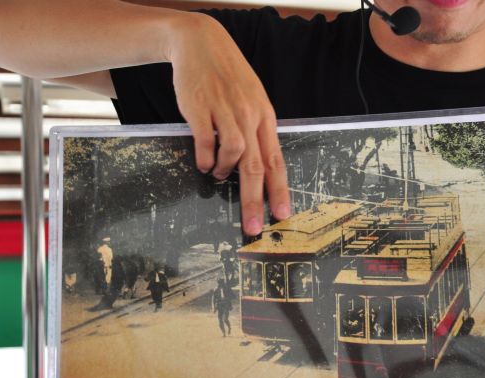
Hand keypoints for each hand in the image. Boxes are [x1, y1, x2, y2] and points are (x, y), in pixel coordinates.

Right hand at [167, 13, 290, 234]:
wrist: (201, 44)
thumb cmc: (228, 77)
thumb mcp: (251, 100)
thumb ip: (256, 131)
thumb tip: (259, 169)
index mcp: (265, 116)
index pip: (276, 160)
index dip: (280, 190)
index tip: (283, 215)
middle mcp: (249, 115)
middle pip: (256, 165)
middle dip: (255, 200)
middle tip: (252, 226)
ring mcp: (225, 111)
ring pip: (233, 153)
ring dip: (224, 172)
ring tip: (218, 176)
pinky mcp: (201, 108)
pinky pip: (205, 142)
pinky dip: (205, 158)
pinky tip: (203, 162)